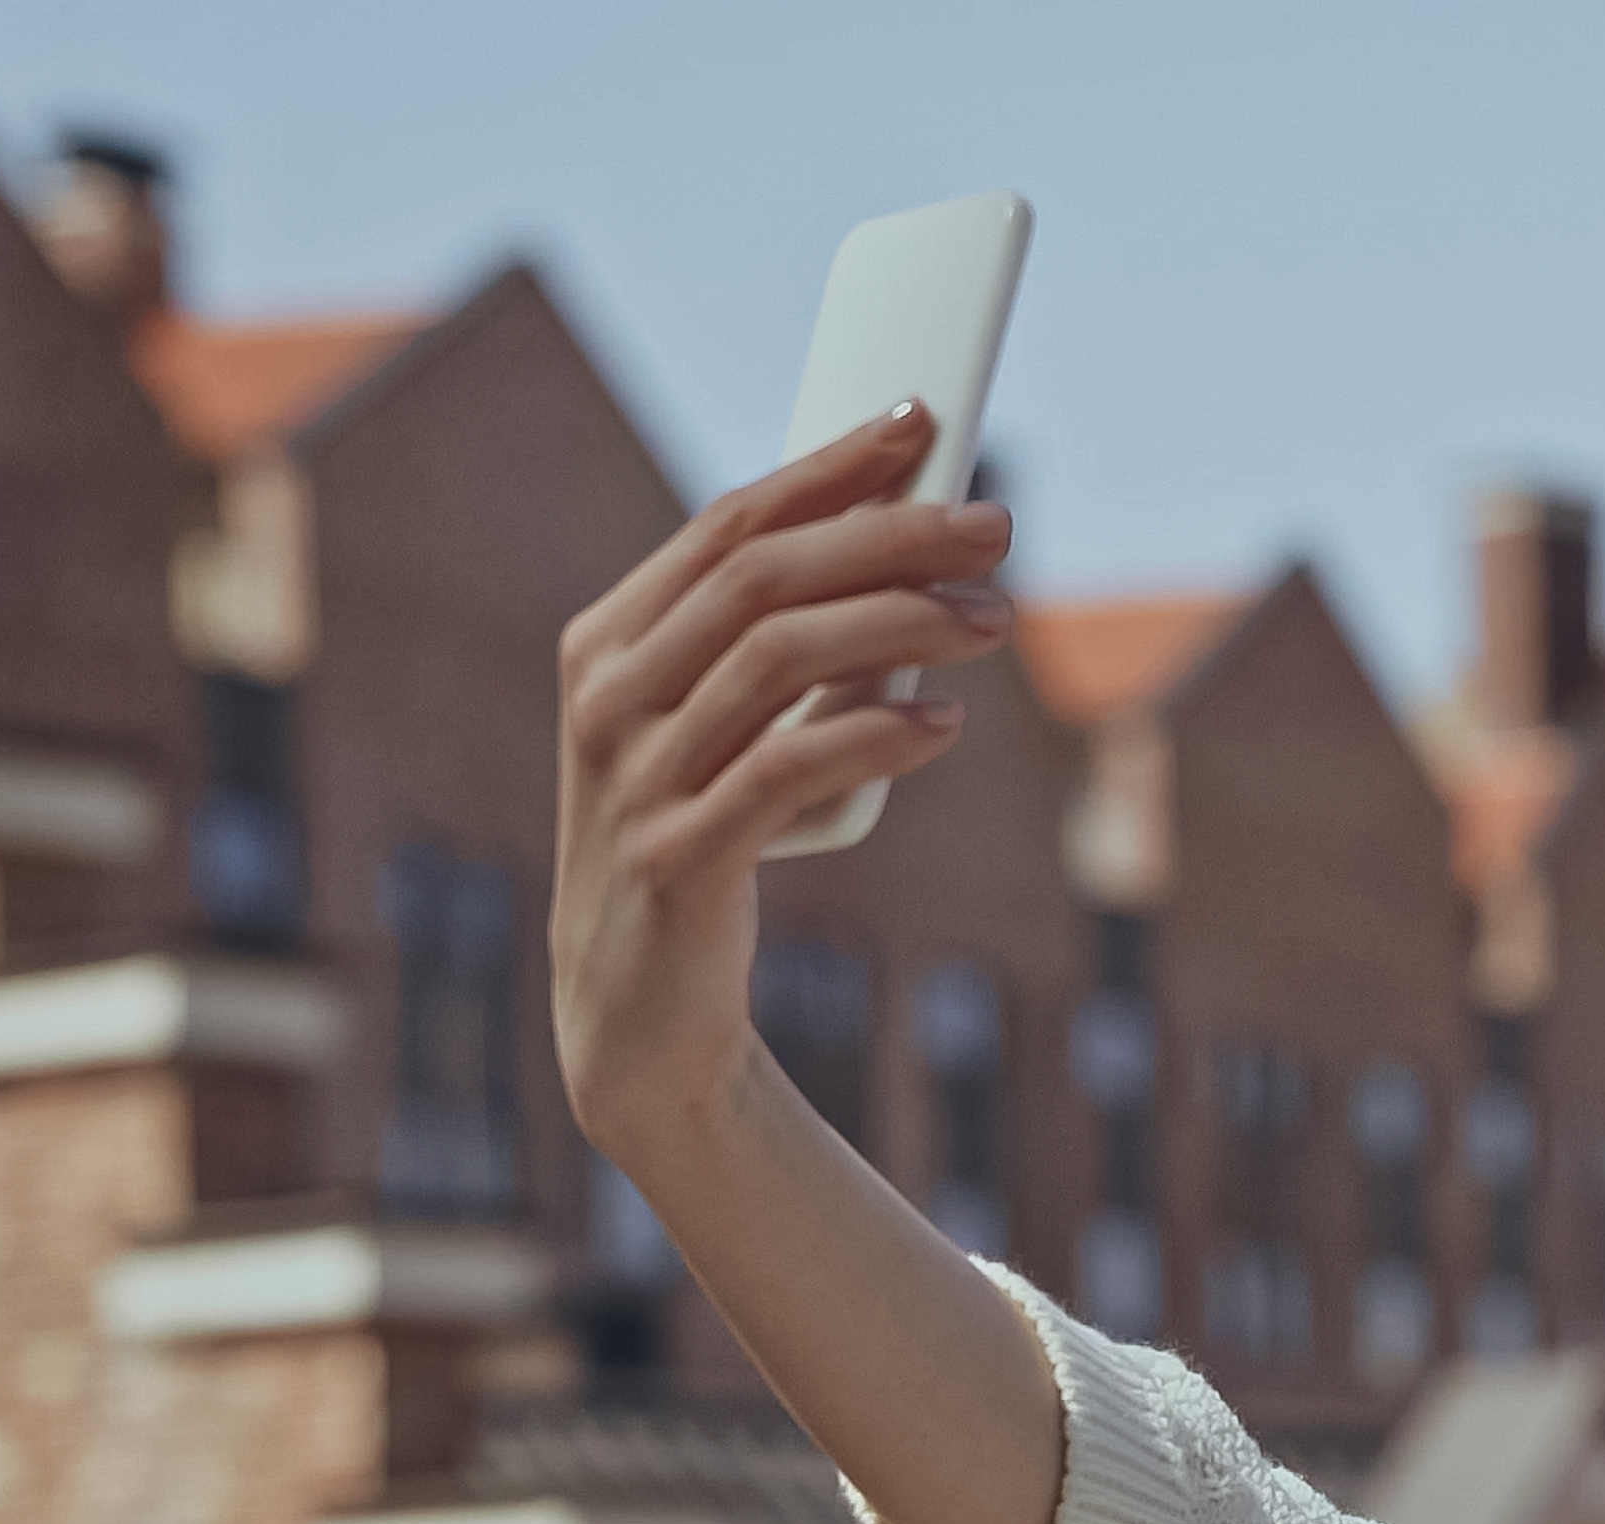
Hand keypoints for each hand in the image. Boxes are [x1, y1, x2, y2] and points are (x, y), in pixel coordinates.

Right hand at [551, 402, 1015, 1161]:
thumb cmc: (700, 849)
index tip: (921, 426)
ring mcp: (635, 778)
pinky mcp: (678, 859)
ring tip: (995, 617)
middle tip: (995, 527)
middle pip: (761, 576)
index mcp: (609, 644)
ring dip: (901, 621)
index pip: (730, 524)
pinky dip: (875, 734)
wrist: (637, 1015)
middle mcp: (609, 697)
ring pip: (777, 656)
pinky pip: (786, 771)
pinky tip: (942, 722)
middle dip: (889, 535)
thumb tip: (912, 563)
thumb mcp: (725, 737)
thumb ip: (777, 653)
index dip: (830, 469)